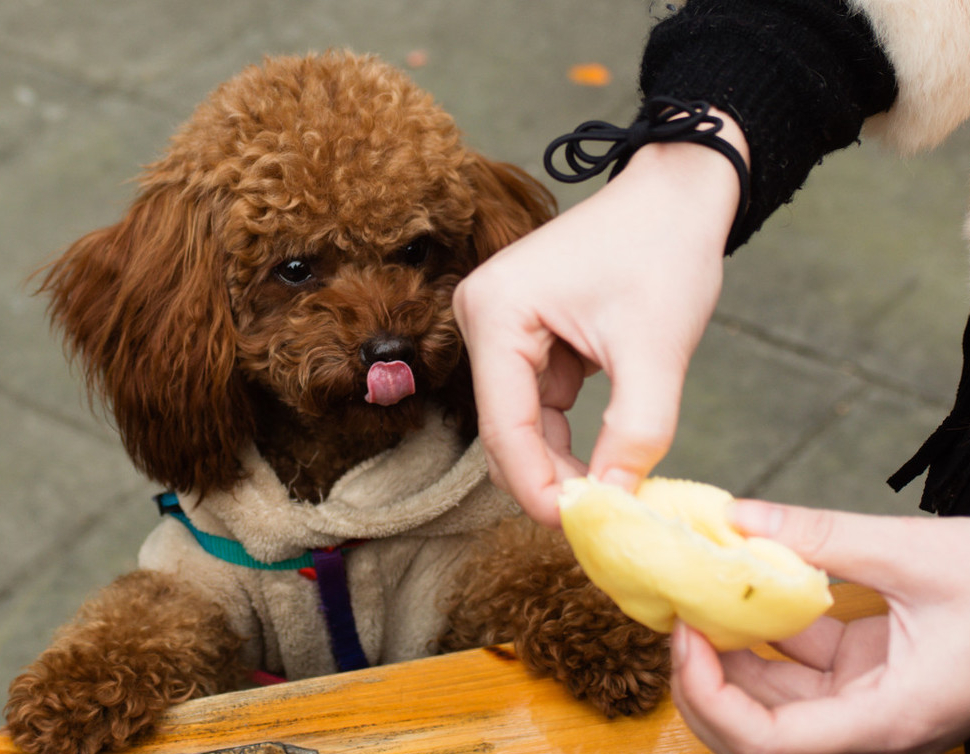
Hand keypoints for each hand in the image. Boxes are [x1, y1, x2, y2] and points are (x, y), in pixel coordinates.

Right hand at [454, 117, 744, 525]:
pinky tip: (605, 453)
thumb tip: (615, 503)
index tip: (581, 531)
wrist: (679, 194)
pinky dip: (570, 433)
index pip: (504, 425)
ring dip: (562, 459)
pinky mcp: (522, 336)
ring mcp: (499, 327)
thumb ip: (637, 433)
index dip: (537, 486)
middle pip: (504, 429)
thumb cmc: (665, 250)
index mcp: (496, 311)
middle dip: (549, 478)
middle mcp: (481, 317)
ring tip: (612, 491)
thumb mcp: (656, 350)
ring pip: (521, 423)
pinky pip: (538, 404)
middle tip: (601, 522)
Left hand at [672, 501, 969, 753]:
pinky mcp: (868, 669)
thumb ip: (823, 537)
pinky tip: (739, 584)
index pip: (771, 745)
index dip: (712, 701)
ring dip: (727, 651)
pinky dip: (763, 629)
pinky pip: (799, 662)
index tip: (685, 636)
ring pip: (771, 695)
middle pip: (756, 729)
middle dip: (702, 678)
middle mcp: (870, 722)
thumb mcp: (918, 554)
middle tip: (674, 611)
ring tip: (696, 590)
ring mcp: (867, 698)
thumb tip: (737, 517)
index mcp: (888, 719)